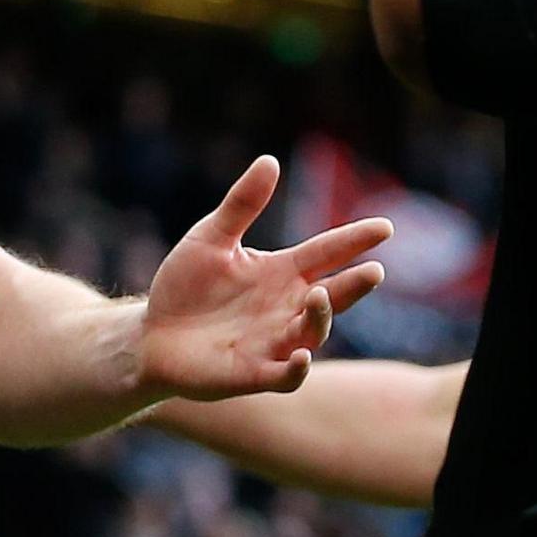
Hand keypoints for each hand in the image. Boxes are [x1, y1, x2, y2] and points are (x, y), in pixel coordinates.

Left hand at [130, 157, 390, 401]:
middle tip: (374, 271)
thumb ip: (242, 204)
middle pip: (333, 295)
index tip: (384, 227)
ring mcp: (274, 342)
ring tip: (319, 295)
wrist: (151, 334)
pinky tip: (302, 356)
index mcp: (282, 272)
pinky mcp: (253, 373)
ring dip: (321, 317)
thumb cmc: (184, 286)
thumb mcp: (210, 238)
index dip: (355, 240)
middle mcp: (286, 307)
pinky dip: (296, 368)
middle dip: (355, 285)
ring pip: (312, 333)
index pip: (327, 253)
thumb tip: (270, 160)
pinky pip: (285, 375)